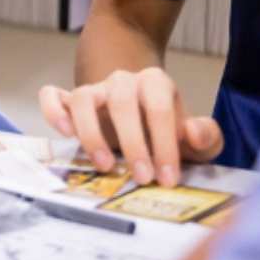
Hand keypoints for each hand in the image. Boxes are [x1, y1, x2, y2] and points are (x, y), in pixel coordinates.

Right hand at [39, 68, 222, 186]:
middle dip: (133, 141)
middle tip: (141, 178)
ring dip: (92, 133)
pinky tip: (65, 135)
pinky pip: (52, 96)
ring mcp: (94, 90)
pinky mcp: (70, 102)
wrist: (142, 119)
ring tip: (105, 166)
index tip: (167, 179)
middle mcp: (122, 81)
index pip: (159, 107)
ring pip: (83, 98)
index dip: (164, 143)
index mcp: (155, 83)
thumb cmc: (169, 134)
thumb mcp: (196, 139)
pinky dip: (54, 111)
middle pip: (121, 100)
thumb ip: (207, 137)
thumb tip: (192, 132)